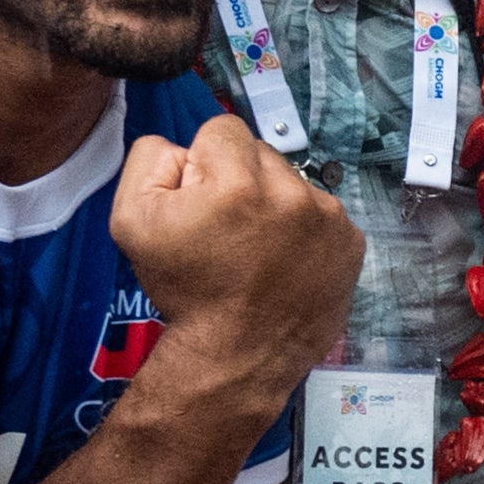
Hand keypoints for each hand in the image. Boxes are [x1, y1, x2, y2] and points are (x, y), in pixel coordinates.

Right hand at [110, 117, 361, 403]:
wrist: (238, 354)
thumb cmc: (185, 291)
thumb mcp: (131, 219)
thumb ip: (150, 160)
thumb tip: (184, 147)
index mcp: (238, 183)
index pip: (223, 129)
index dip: (204, 164)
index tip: (202, 202)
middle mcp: (293, 193)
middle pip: (261, 153)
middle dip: (241, 179)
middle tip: (227, 230)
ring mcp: (330, 218)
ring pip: (294, 181)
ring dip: (275, 203)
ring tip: (258, 249)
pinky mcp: (352, 241)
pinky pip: (322, 213)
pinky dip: (304, 229)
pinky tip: (285, 260)